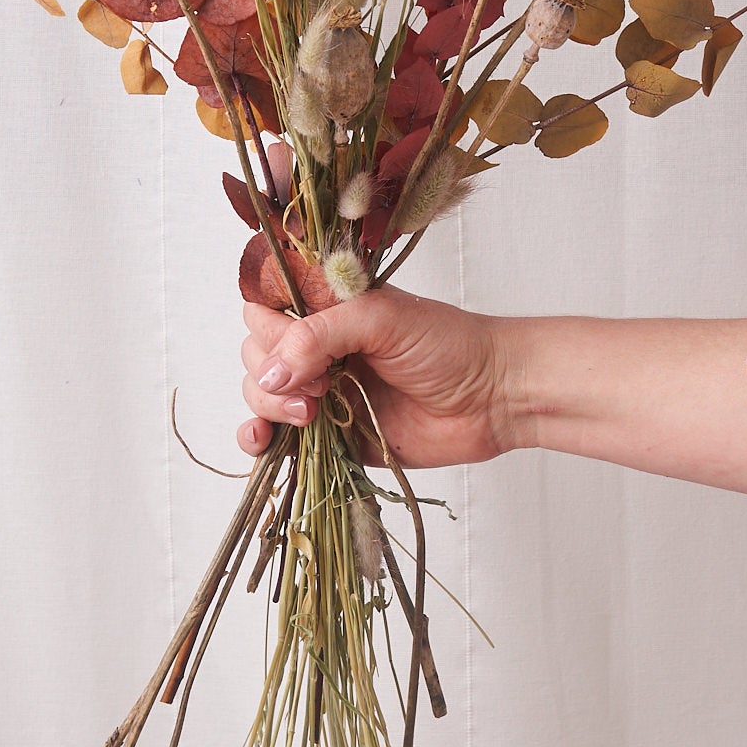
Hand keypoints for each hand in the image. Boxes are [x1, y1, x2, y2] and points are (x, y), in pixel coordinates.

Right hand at [236, 285, 516, 468]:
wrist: (490, 398)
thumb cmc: (447, 344)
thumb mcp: (381, 319)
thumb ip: (320, 335)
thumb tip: (269, 373)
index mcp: (327, 306)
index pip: (265, 308)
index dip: (268, 329)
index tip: (294, 347)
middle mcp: (318, 346)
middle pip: (256, 353)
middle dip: (270, 371)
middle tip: (322, 384)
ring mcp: (321, 391)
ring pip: (260, 394)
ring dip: (268, 405)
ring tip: (310, 414)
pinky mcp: (329, 433)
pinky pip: (277, 435)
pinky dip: (259, 437)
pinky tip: (264, 440)